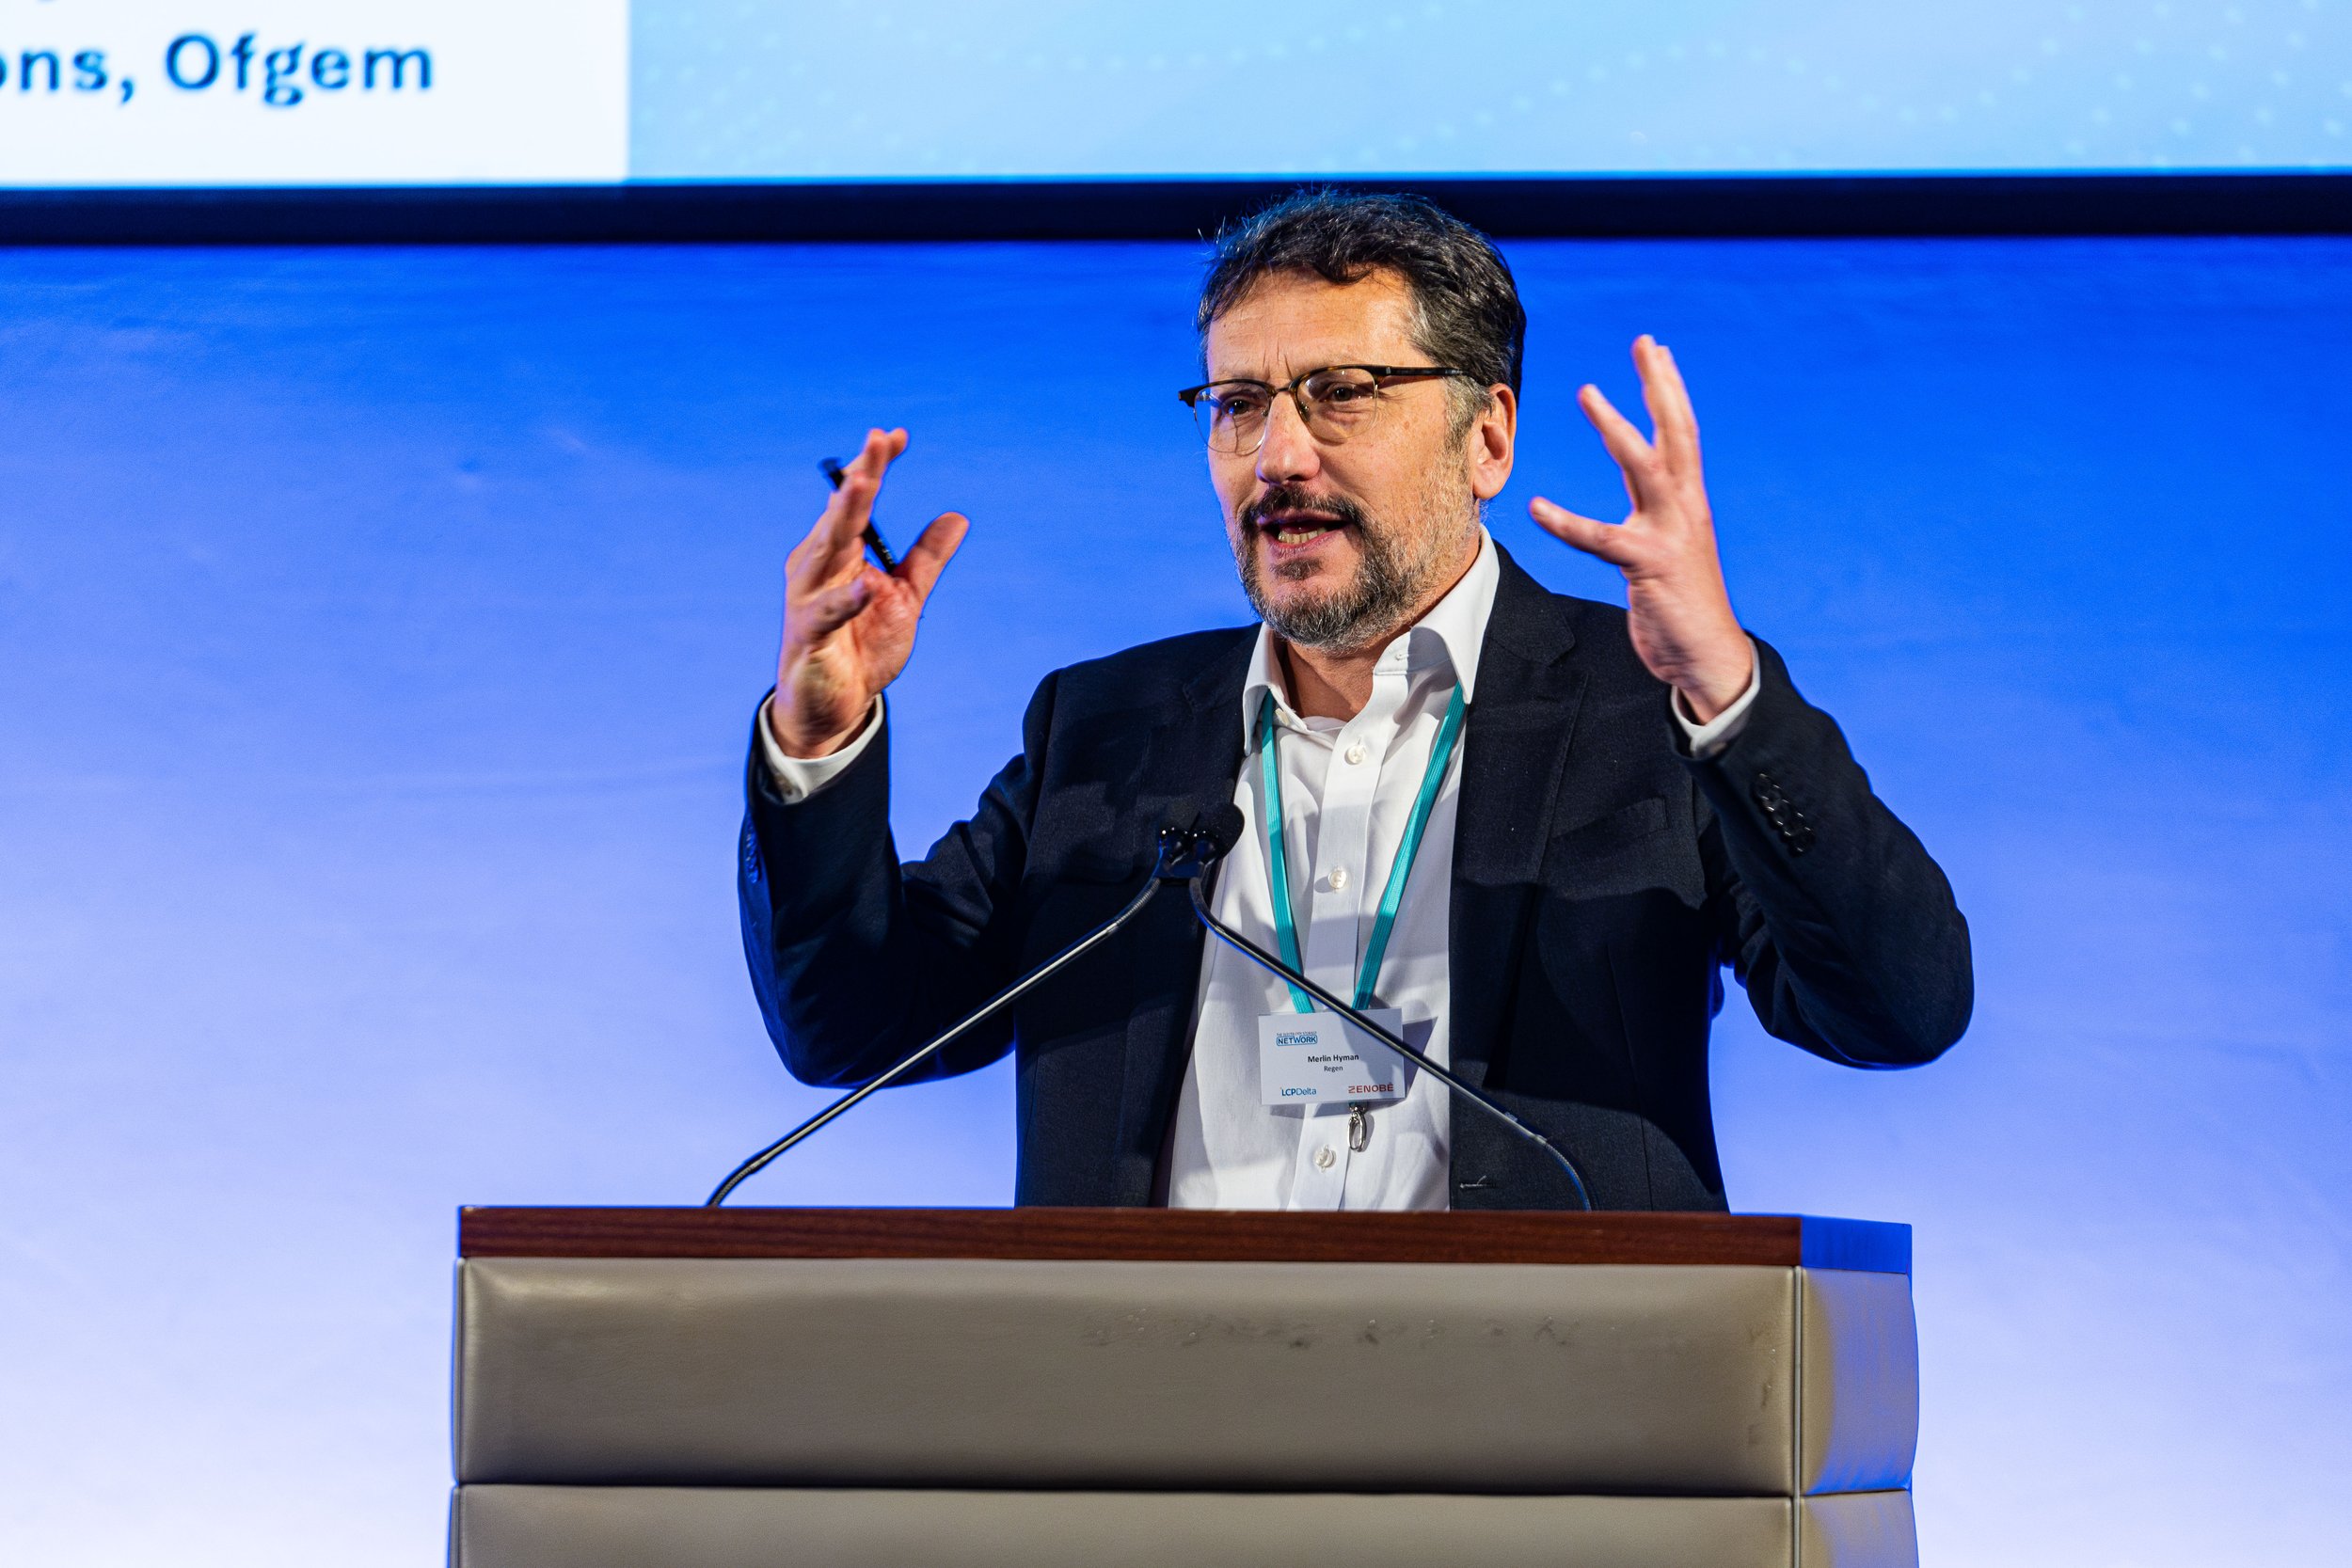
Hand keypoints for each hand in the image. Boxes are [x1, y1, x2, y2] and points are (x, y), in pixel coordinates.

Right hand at [769, 427, 968, 756]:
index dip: (875, 465)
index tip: (897, 435)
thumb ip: (927, 558)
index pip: (857, 499)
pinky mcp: (809, 635)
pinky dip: (846, 600)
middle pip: (840, 513)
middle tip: (877, 440)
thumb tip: (957, 517)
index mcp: (839, 551)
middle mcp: (818, 566)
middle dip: (860, 475)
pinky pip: (826, 613)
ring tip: (861, 486)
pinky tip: (867, 586)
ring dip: (842, 517)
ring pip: (825, 549)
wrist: (834, 705)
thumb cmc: (861, 644)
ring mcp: (809, 599)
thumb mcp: (905, 597)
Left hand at [1529, 336, 1753, 721]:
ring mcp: (1670, 534)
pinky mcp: (1648, 566)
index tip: (1657, 351)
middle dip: (1660, 385)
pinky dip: (1567, 523)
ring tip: (1588, 392)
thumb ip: (1656, 513)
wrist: (1708, 656)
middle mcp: (1685, 508)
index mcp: (1689, 502)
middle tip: (1645, 343)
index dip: (1669, 390)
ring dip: (1616, 428)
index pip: (1682, 433)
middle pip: (1676, 433)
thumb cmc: (1685, 604)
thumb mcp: (1673, 547)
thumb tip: (1642, 488)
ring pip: (1644, 467)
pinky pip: (1600, 538)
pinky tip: (1537, 508)